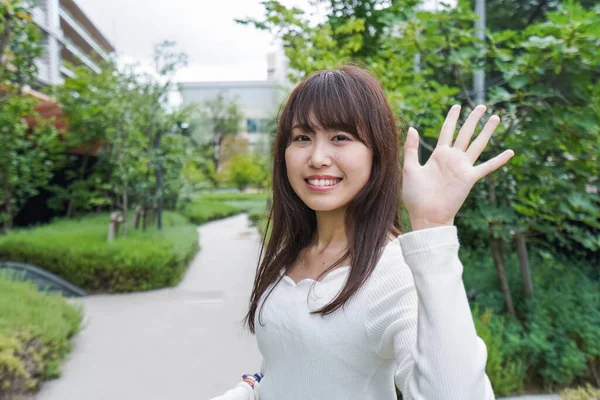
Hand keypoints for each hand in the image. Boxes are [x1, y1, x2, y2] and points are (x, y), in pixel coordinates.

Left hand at [401, 104, 514, 230]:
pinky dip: (499, 160)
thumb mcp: (410, 168)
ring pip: (477, 144)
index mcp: (438, 155)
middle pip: (465, 134)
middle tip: (482, 105)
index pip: (447, 131)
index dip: (452, 118)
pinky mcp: (469, 178)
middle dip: (473, 119)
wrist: (426, 214)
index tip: (457, 106)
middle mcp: (453, 159)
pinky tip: (511, 152)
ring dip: (487, 131)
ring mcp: (462, 167)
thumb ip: (412, 148)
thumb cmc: (415, 195)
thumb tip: (413, 127)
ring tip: (495, 117)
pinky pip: (487, 167)